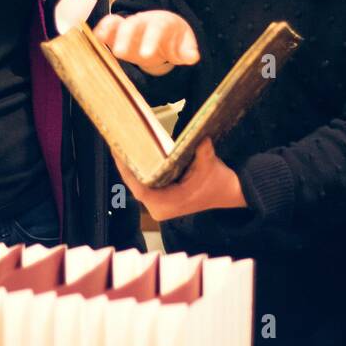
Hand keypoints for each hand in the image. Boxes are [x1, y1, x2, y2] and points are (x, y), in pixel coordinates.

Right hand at [94, 11, 198, 75]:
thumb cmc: (174, 39)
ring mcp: (130, 25)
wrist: (165, 33)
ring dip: (109, 30)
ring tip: (100, 39)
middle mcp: (144, 21)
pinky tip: (95, 38)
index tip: (146, 55)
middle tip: (121, 54)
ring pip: (118, 23)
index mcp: (162, 23)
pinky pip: (108, 26)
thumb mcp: (184, 45)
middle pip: (133, 24)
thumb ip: (187, 51)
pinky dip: (101, 30)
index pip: (157, 29)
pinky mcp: (119, 32)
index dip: (151, 40)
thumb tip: (193, 57)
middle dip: (126, 38)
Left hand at [113, 138, 245, 221]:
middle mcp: (159, 208)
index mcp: (167, 204)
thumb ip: (203, 152)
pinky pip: (143, 183)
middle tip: (116, 142)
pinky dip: (138, 169)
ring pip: (137, 183)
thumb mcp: (210, 165)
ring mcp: (158, 205)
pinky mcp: (160, 199)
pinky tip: (132, 153)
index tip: (117, 151)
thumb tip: (200, 136)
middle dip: (125, 164)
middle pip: (134, 184)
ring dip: (130, 166)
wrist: (230, 192)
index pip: (139, 187)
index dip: (126, 169)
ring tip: (120, 144)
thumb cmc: (218, 181)